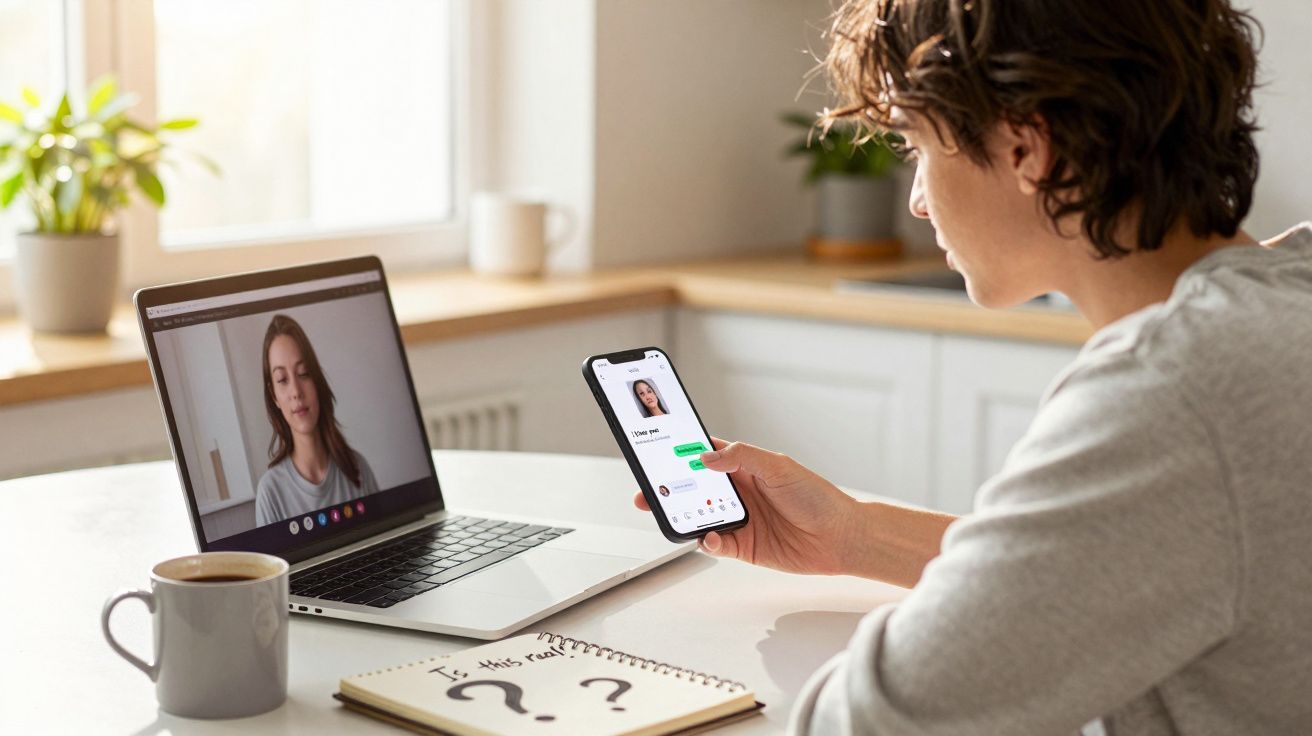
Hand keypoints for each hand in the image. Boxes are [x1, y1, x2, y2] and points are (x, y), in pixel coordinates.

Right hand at [633, 438, 859, 575]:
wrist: (842, 538)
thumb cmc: (817, 497)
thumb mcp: (779, 467)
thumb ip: (742, 457)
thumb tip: (707, 456)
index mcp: (745, 468)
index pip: (706, 456)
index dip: (681, 454)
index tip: (658, 453)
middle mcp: (739, 493)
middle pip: (693, 489)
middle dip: (670, 490)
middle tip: (649, 492)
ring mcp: (740, 520)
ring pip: (699, 517)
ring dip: (684, 517)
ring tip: (672, 514)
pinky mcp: (744, 547)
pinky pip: (715, 544)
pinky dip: (707, 542)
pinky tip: (710, 537)